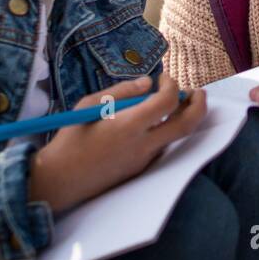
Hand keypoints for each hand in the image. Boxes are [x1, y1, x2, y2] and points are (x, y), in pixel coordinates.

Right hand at [28, 74, 206, 213]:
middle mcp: (143, 145)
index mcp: (128, 126)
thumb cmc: (70, 138)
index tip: (164, 78)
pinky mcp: (141, 170)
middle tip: (197, 91)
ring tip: (178, 102)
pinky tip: (156, 121)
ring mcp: (144, 160)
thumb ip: (122, 91)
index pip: (167, 101)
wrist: (59, 181)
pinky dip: (167, 131)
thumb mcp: (89, 104)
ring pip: (178, 137)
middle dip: (199, 105)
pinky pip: (163, 147)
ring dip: (184, 117)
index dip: (172, 85)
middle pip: (187, 124)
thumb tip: (148, 82)